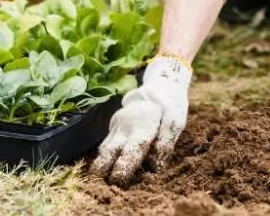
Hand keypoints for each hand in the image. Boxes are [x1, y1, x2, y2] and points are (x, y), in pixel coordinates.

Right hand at [90, 54, 191, 184]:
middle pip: (110, 150)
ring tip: (94, 181)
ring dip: (100, 164)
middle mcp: (125, 126)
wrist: (158, 84)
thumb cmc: (170, 106)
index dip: (124, 167)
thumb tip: (156, 167)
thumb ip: (165, 143)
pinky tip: (101, 168)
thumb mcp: (175, 122)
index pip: (131, 151)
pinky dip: (103, 156)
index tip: (118, 181)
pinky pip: (106, 142)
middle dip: (103, 168)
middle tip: (97, 185)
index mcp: (142, 126)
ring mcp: (117, 124)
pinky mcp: (114, 124)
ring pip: (105, 147)